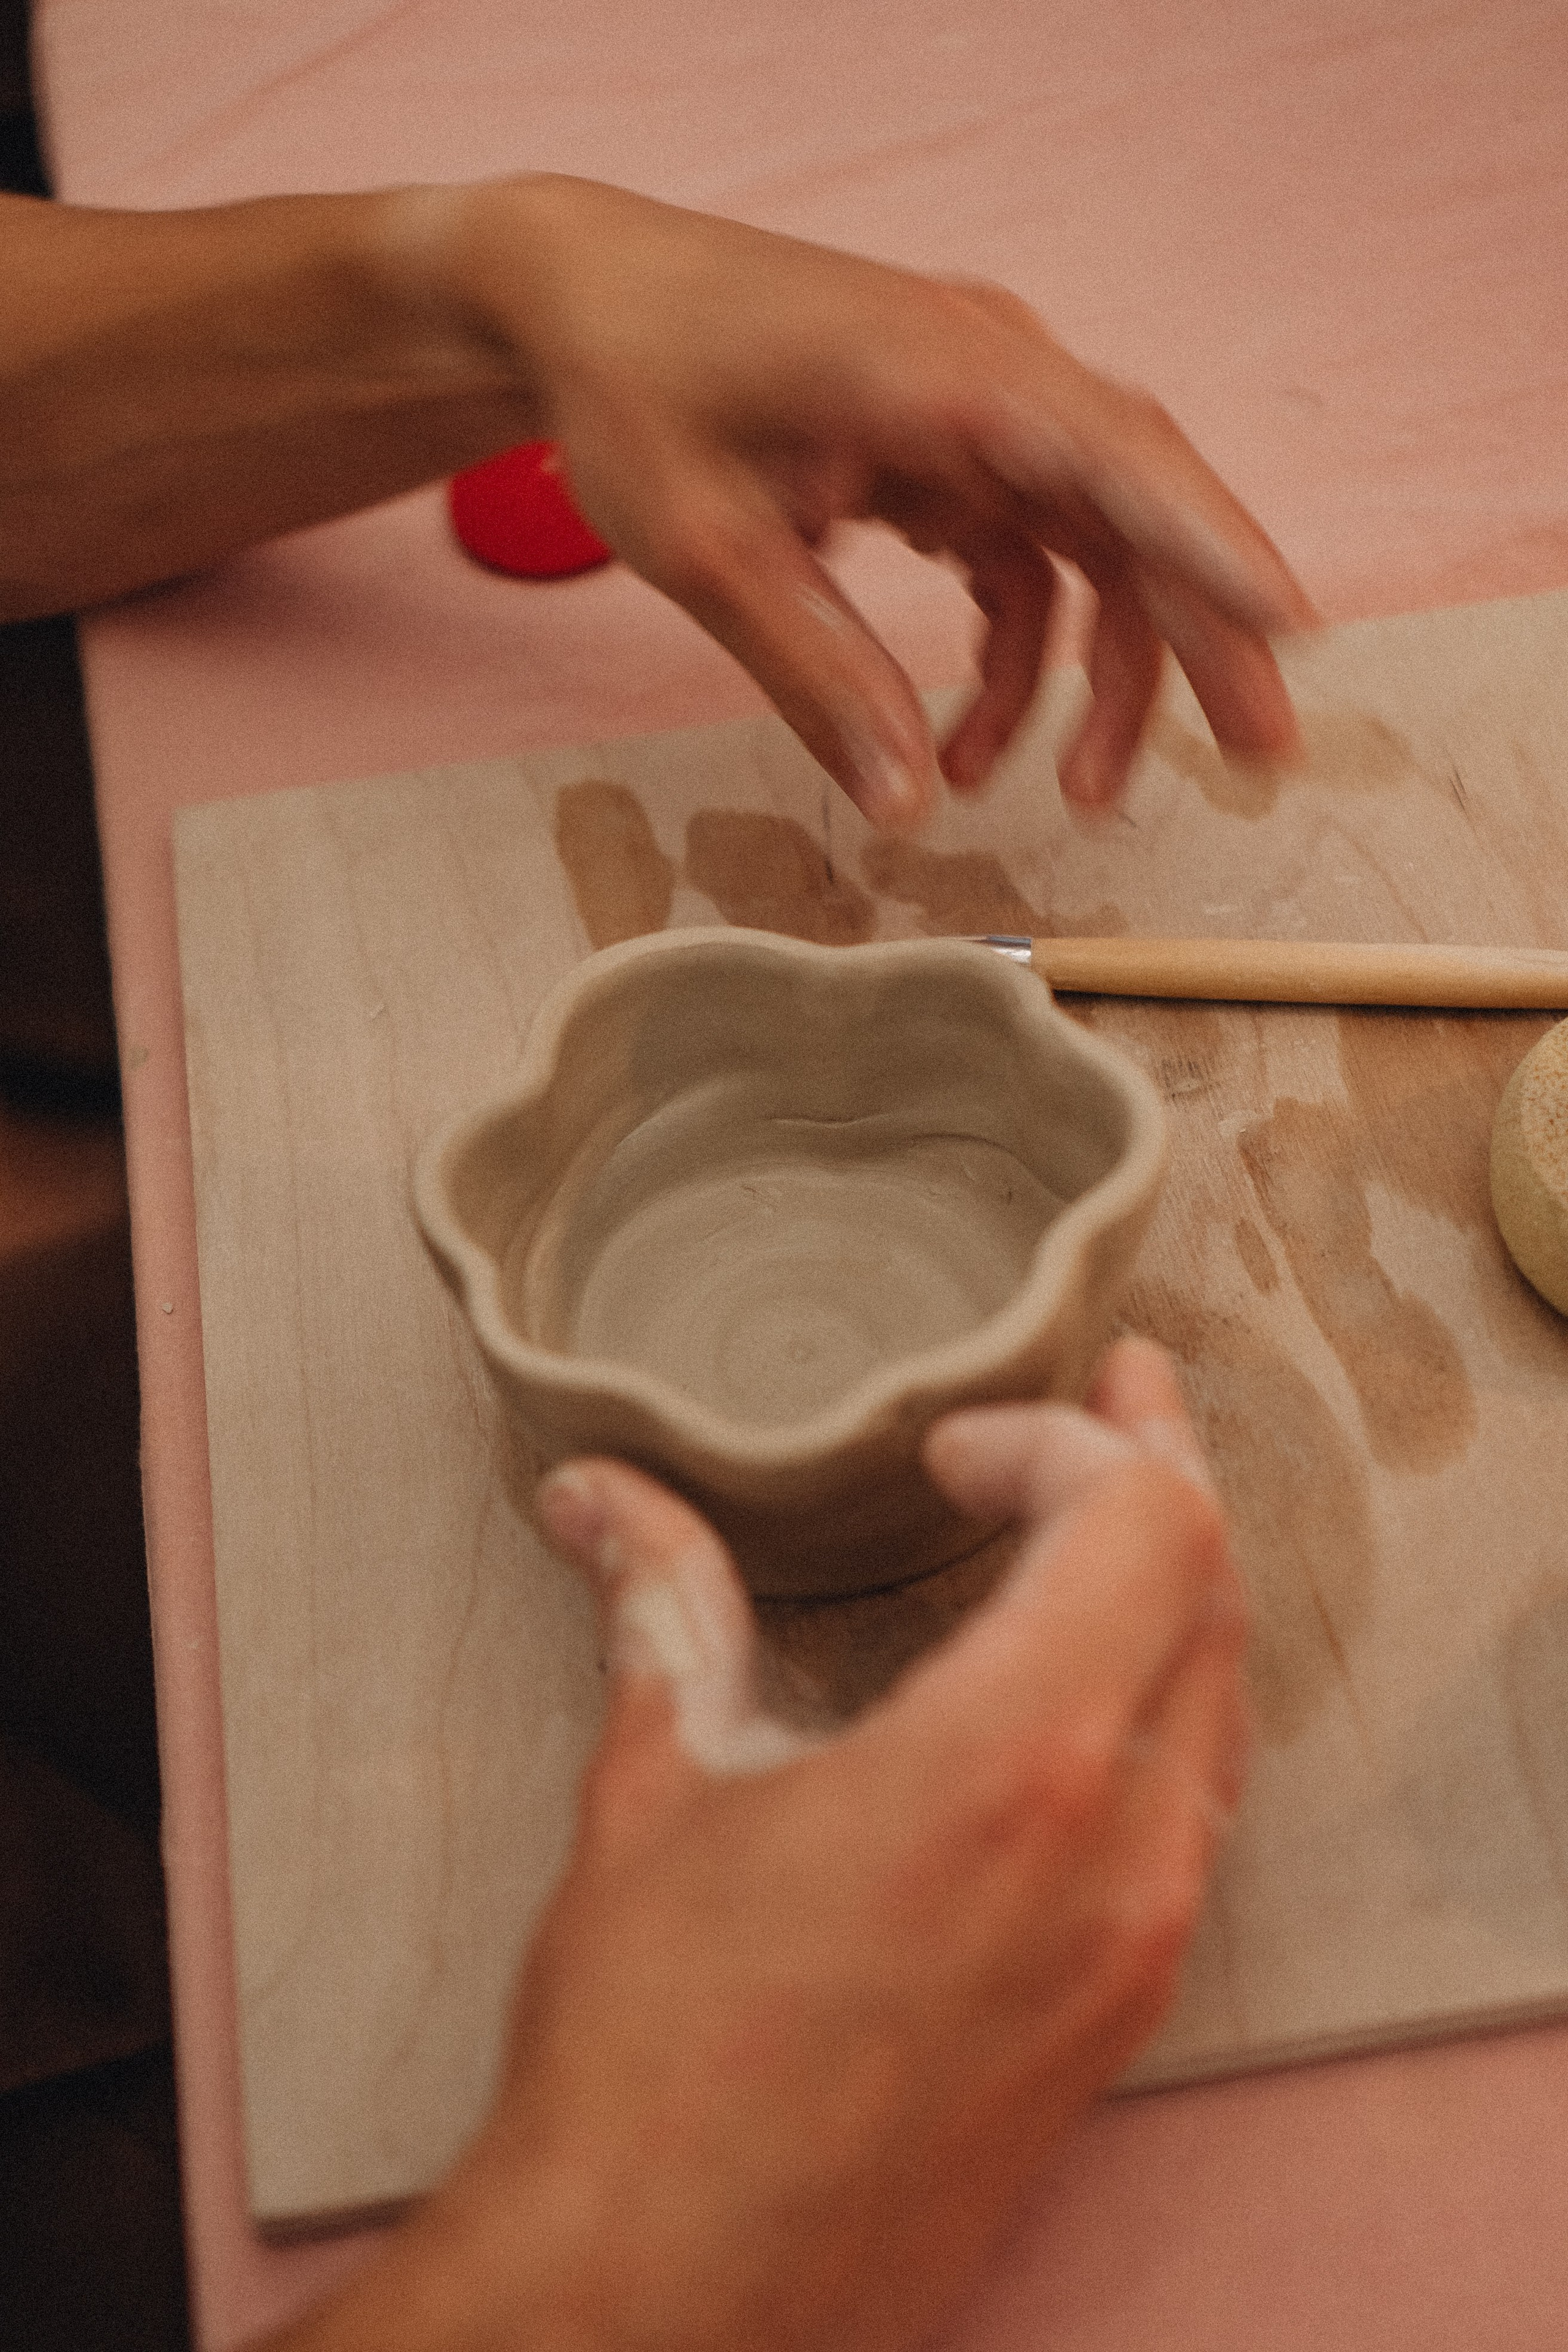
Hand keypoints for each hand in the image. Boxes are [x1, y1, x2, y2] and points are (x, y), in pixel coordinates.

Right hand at [295, 1341, 1245, 2351]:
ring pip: (1217, 1707)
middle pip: (1210, 1597)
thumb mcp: (657, 1793)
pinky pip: (1191, 1815)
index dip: (1067, 1446)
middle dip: (1161, 1474)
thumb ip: (661, 1606)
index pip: (1142, 1526)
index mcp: (1007, 1769)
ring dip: (1173, 1594)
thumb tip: (601, 1498)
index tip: (958, 1452)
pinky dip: (1161, 1708)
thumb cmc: (653, 2055)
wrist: (673, 2289)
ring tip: (1112, 1522)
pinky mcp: (1118, 2015)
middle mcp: (1112, 1855)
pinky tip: (1088, 1693)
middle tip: (1117, 1399)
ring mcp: (1134, 1946)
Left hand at [459, 177, 1312, 824]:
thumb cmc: (638, 389)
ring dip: (1102, 675)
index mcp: (938, 372)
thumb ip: (814, 676)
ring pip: (1097, 547)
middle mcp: (987, 375)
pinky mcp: (956, 448)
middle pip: (1140, 507)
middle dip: (1205, 639)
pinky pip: (1030, 561)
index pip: (1109, 454)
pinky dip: (1020, 655)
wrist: (586, 301)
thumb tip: (906, 809)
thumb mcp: (708, 551)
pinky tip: (975, 742)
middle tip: (1259, 760)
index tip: (1286, 624)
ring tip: (1083, 795)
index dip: (1206, 543)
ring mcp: (980, 409)